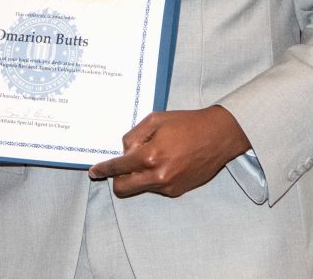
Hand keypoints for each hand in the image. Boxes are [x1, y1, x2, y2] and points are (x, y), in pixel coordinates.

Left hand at [88, 106, 249, 198]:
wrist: (218, 136)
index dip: (103, 170)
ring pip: (140, 187)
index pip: (118, 168)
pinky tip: (166, 161)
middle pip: (124, 189)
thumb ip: (134, 136)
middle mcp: (158, 176)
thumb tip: (125, 152)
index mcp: (151, 156)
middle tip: (120, 167)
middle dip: (117, 180)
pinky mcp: (178, 191)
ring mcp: (169, 186)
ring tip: (155, 155)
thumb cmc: (186, 124)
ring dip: (138, 176)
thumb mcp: (155, 120)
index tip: (94, 172)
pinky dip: (153, 177)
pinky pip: (156, 187)